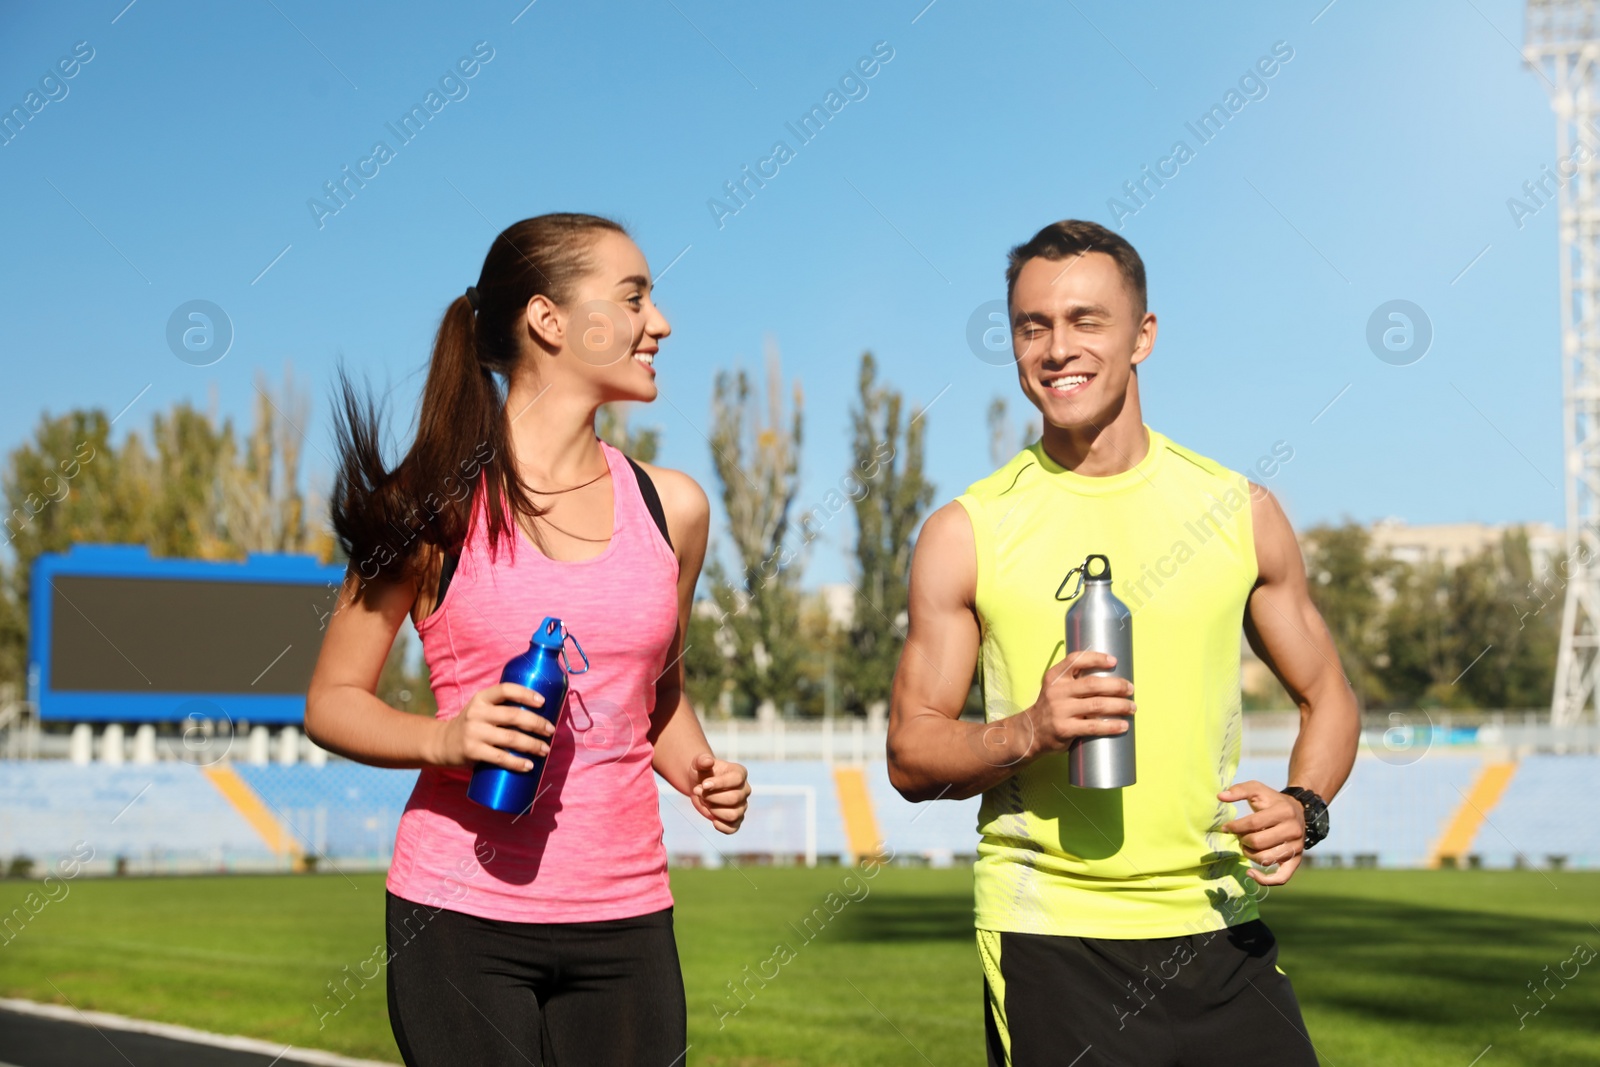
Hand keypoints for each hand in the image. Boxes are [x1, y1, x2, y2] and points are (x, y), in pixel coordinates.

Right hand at [428, 682, 554, 771]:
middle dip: (537, 723)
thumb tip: (538, 715)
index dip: (526, 693)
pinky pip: (500, 757)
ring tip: (545, 750)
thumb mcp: (480, 709)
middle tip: (550, 731)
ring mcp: (474, 732)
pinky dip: (517, 762)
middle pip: (513, 715)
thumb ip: (501, 708)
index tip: (543, 701)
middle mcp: (477, 713)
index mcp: (481, 699)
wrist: (441, 744)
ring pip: (511, 738)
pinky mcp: (472, 751)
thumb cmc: (471, 725)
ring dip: (532, 745)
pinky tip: (529, 765)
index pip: (505, 690)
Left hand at [690, 752, 749, 833]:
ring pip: (734, 815)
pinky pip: (733, 828)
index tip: (703, 784)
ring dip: (715, 811)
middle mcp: (744, 790)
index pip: (736, 780)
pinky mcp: (736, 819)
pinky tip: (712, 819)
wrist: (700, 785)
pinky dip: (721, 826)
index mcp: (739, 773)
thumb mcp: (699, 763)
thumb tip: (708, 761)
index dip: (719, 784)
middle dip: (712, 798)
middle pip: (734, 798)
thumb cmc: (702, 772)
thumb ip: (702, 760)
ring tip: (706, 803)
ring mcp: (742, 805)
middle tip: (699, 792)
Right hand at [1021, 650, 1135, 757]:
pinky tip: (1123, 725)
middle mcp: (1056, 691)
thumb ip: (1075, 680)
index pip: (1075, 660)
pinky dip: (1111, 725)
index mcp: (1055, 677)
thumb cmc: (1051, 707)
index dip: (1096, 658)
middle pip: (1092, 684)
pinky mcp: (1065, 729)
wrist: (1031, 732)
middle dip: (1116, 685)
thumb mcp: (1055, 687)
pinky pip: (1093, 727)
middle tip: (1130, 689)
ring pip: (1096, 705)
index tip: (1114, 661)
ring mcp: (1060, 711)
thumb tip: (1110, 675)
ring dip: (1119, 706)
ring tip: (1132, 707)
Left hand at [1219, 780, 1305, 885]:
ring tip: (1245, 846)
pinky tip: (1249, 872)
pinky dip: (1264, 880)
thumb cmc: (1271, 801)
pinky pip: (1281, 878)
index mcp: (1283, 812)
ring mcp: (1296, 848)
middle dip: (1242, 841)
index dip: (1235, 827)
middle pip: (1258, 843)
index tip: (1226, 827)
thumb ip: (1239, 790)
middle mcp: (1293, 830)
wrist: (1297, 810)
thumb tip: (1220, 797)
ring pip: (1266, 859)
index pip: (1253, 823)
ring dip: (1249, 854)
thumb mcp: (1257, 789)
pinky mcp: (1296, 861)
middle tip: (1239, 837)